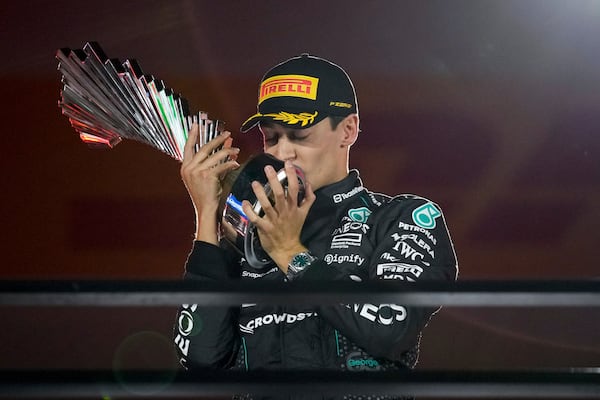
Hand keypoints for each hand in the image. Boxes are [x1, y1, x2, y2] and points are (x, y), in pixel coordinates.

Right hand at [180, 123, 239, 241]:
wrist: (206, 210)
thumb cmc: (206, 195)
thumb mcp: (205, 177)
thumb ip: (212, 163)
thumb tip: (224, 149)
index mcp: (185, 167)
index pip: (188, 147)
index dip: (192, 135)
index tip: (195, 125)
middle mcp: (189, 168)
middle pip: (205, 148)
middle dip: (217, 140)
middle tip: (227, 134)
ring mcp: (196, 171)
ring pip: (215, 155)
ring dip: (228, 151)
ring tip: (237, 150)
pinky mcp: (207, 176)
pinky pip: (221, 165)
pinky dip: (230, 163)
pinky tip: (236, 163)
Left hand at [242, 160, 315, 270]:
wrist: (288, 248)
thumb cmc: (294, 229)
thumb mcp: (304, 213)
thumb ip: (308, 198)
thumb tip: (309, 184)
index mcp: (293, 207)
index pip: (294, 189)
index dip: (292, 176)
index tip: (288, 164)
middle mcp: (284, 212)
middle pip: (280, 194)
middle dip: (274, 181)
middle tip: (268, 168)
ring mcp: (274, 220)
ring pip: (267, 205)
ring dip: (260, 194)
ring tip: (255, 183)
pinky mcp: (264, 228)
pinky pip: (256, 218)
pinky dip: (249, 211)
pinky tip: (244, 202)